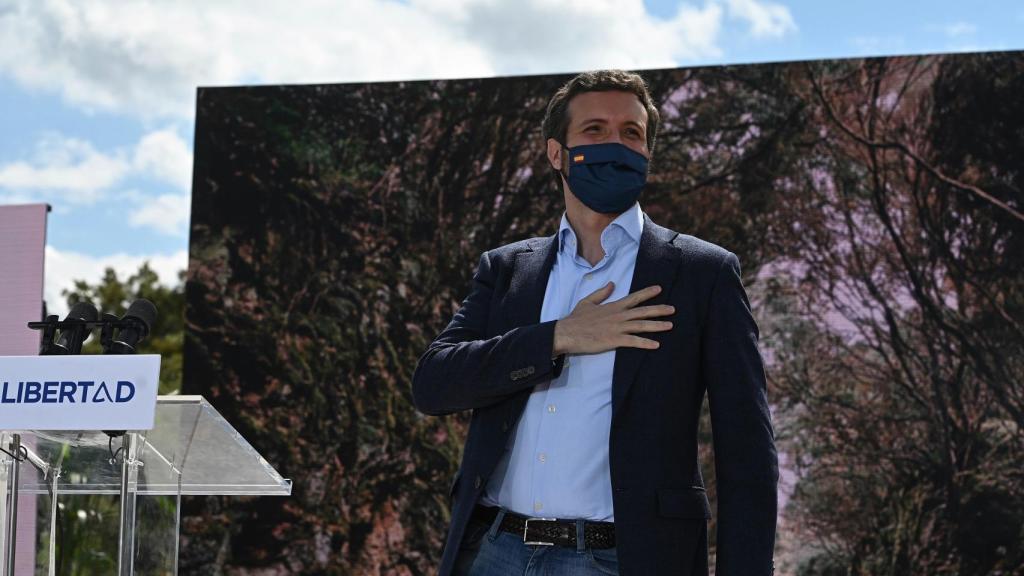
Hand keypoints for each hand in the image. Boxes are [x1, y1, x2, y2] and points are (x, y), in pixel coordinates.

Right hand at [552, 282, 673, 356]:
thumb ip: (601, 293)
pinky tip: (656, 344)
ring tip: (670, 325)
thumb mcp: (588, 302)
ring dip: (657, 325)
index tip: (659, 289)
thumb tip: (612, 283)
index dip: (647, 293)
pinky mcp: (614, 340)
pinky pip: (633, 341)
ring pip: (641, 325)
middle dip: (659, 309)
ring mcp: (617, 328)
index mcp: (613, 306)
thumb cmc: (576, 319)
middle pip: (642, 311)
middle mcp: (618, 315)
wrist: (567, 332)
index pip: (633, 298)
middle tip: (673, 309)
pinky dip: (645, 343)